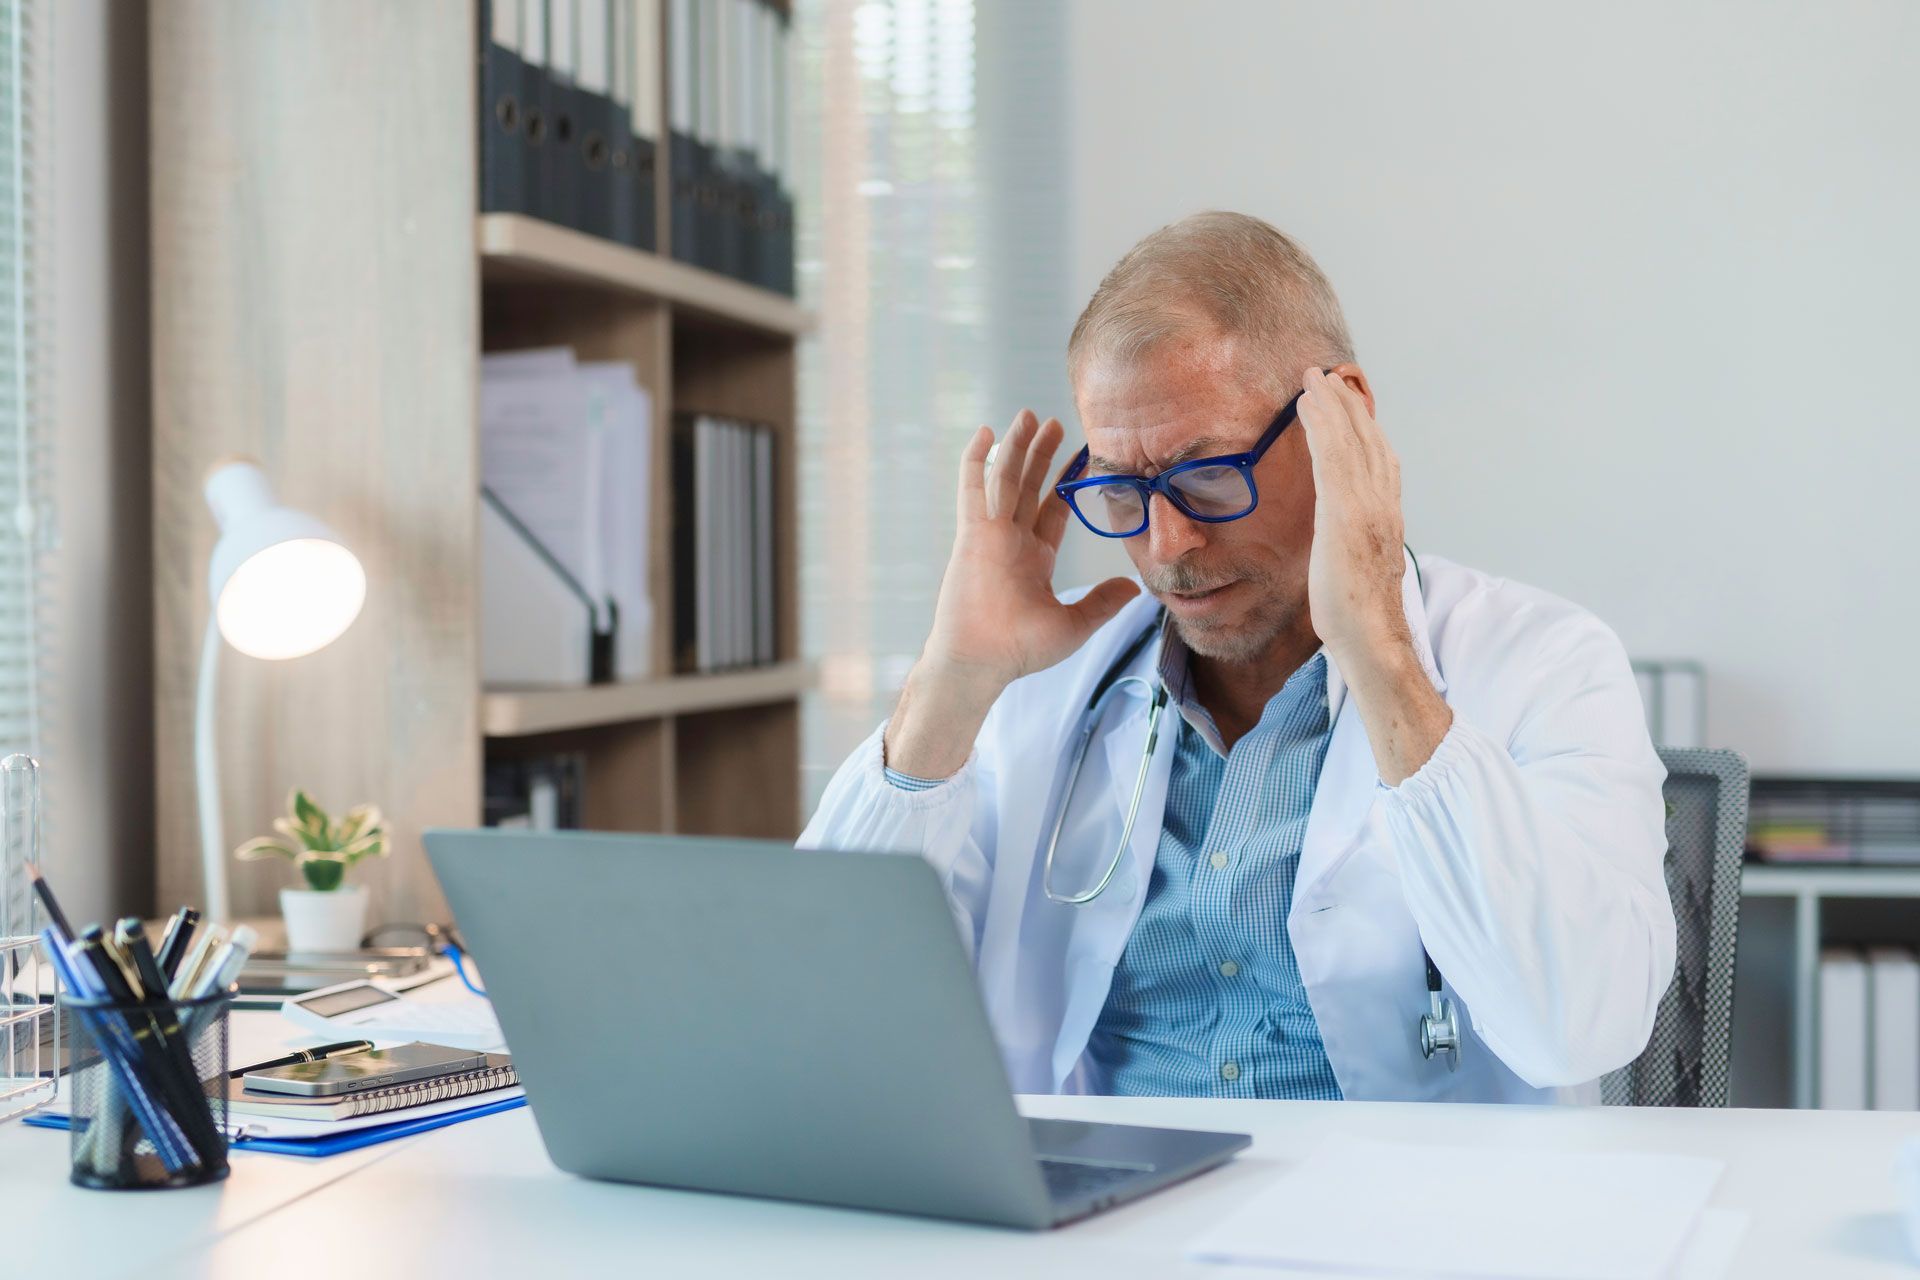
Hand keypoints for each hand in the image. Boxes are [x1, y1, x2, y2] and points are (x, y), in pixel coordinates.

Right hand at [885, 410, 1139, 778]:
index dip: (1066, 482)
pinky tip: (986, 432)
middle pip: (1028, 486)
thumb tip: (1134, 588)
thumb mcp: (1074, 624)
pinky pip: (974, 488)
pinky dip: (977, 460)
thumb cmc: (1019, 650)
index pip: (1052, 509)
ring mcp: (990, 534)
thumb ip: (1102, 602)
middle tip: (1054, 423)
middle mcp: (1011, 541)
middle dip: (1041, 455)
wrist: (981, 661)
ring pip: (1005, 479)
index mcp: (1033, 558)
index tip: (1083, 455)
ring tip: (1029, 416)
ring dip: (1016, 447)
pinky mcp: (972, 533)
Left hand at [1298, 366, 1412, 666]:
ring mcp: (1366, 507)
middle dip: (1349, 406)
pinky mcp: (1343, 513)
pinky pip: (1331, 457)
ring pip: (1350, 440)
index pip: (1380, 460)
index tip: (1350, 405)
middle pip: (1368, 440)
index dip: (1365, 428)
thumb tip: (1345, 544)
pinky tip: (1305, 406)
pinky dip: (1320, 425)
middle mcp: (1383, 504)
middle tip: (1330, 377)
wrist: (1370, 637)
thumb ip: (1356, 547)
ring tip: (1313, 379)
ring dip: (1331, 404)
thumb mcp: (1358, 571)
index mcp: (1388, 517)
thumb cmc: (1359, 617)